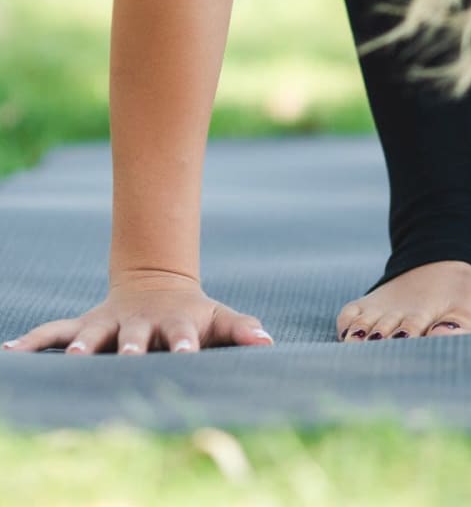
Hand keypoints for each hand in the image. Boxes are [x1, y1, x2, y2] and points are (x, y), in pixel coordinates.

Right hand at [1, 271, 273, 354]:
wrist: (158, 287)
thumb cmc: (195, 314)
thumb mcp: (220, 319)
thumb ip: (243, 329)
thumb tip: (270, 343)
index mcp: (174, 325)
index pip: (181, 336)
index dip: (185, 344)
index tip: (187, 353)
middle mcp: (139, 326)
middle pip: (135, 337)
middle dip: (132, 347)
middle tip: (130, 357)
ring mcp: (110, 325)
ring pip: (94, 333)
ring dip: (84, 345)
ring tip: (77, 356)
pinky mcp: (86, 326)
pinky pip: (54, 332)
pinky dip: (33, 342)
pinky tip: (10, 353)